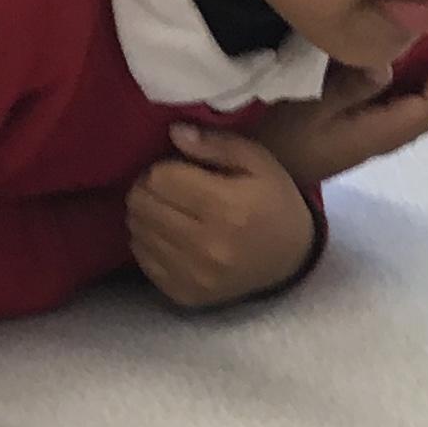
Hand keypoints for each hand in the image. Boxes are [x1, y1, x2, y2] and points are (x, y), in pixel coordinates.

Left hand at [126, 129, 319, 308]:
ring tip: (168, 209)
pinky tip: (169, 234)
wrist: (291, 260)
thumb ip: (215, 143)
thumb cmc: (274, 202)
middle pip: (141, 205)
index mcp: (226, 208)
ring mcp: (193, 275)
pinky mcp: (184, 294)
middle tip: (166, 187)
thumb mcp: (258, 161)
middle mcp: (206, 246)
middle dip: (147, 189)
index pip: (159, 178)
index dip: (162, 167)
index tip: (176, 168)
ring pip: (136, 231)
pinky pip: (143, 259)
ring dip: (145, 215)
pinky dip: (148, 242)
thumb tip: (174, 132)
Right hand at [256, 45, 427, 185]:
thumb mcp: (312, 106)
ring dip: (422, 84)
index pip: (427, 108)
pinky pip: (394, 113)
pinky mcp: (358, 139)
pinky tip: (390, 69)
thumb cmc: (282, 138)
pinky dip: (403, 90)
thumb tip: (387, 66)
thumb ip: (352, 87)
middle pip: (426, 114)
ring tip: (420, 48)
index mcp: (378, 133)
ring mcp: (370, 142)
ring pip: (411, 114)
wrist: (262, 174)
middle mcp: (382, 141)